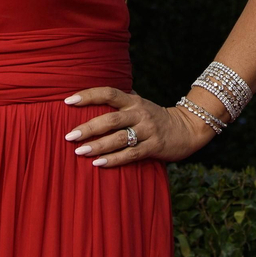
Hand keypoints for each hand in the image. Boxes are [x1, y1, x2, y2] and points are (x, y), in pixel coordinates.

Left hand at [61, 87, 214, 165]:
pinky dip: (113, 160)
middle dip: (88, 128)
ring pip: (119, 138)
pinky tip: (98, 164)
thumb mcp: (140, 104)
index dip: (88, 95)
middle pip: (110, 119)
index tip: (68, 101)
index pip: (108, 93)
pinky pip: (131, 154)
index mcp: (134, 101)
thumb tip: (93, 95)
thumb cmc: (156, 117)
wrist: (187, 129)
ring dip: (98, 146)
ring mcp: (148, 130)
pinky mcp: (154, 147)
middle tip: (69, 136)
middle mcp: (140, 113)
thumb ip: (121, 100)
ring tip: (80, 152)